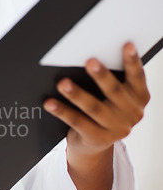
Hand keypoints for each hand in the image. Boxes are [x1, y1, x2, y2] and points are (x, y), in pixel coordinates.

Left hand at [43, 42, 149, 156]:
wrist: (93, 144)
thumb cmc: (102, 111)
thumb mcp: (112, 97)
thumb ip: (109, 81)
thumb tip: (89, 59)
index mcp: (139, 98)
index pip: (137, 77)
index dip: (132, 61)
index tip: (126, 45)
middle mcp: (132, 113)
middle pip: (114, 91)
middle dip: (101, 75)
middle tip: (89, 61)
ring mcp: (116, 128)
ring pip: (93, 107)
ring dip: (76, 94)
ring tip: (63, 83)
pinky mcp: (98, 138)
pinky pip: (77, 122)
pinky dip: (62, 111)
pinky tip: (50, 103)